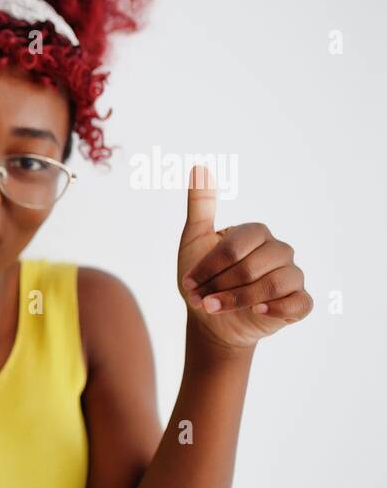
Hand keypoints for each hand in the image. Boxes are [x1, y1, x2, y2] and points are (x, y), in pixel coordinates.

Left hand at [177, 165, 312, 349]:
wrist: (211, 320)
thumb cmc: (203, 279)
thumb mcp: (194, 240)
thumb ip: (200, 206)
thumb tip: (199, 167)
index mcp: (255, 233)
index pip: (234, 247)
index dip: (208, 267)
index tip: (188, 283)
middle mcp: (279, 250)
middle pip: (252, 267)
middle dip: (219, 286)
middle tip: (199, 299)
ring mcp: (292, 275)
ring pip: (273, 285)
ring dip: (237, 300)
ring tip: (212, 308)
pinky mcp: (299, 301)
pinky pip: (300, 303)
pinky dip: (278, 308)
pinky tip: (258, 311)